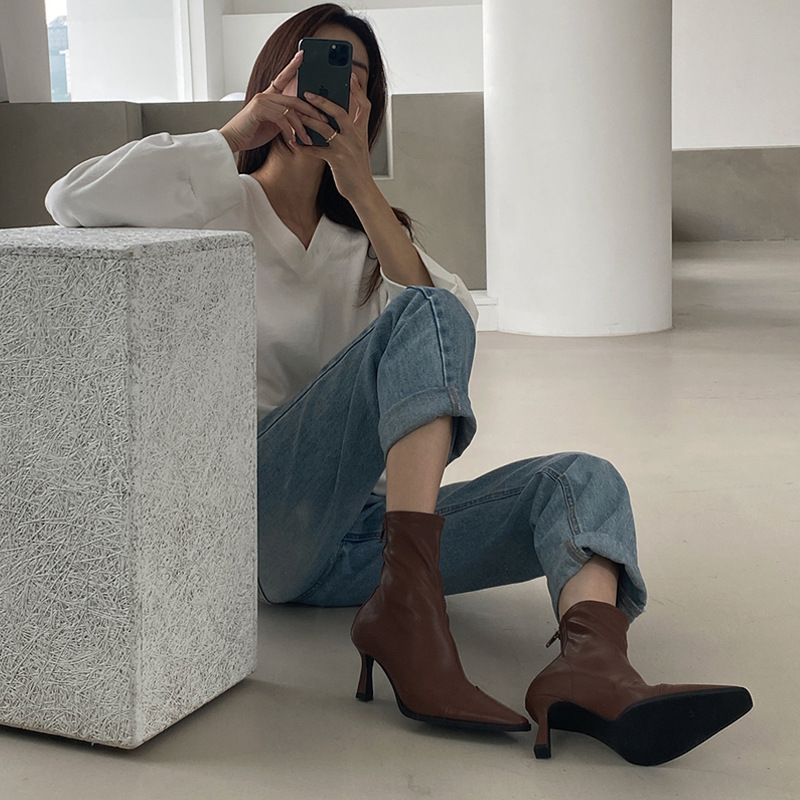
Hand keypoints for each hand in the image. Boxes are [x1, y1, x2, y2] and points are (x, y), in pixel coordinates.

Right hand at [219, 51, 328, 152]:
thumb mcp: (273, 126)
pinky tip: (292, 141)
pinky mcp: (259, 109)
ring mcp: (262, 100)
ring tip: (308, 140)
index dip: (293, 66)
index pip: (283, 78)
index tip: (302, 55)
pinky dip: (289, 131)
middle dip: (312, 112)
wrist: (233, 140)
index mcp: (269, 96)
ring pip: (291, 111)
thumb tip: (302, 123)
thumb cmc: (252, 133)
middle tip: (324, 122)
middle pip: (295, 100)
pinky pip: (282, 118)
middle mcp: (265, 95)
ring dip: (302, 128)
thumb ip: (285, 119)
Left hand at [293, 72, 374, 201]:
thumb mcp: (358, 146)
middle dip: (323, 101)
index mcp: (361, 131)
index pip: (364, 106)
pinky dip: (303, 146)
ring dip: (308, 120)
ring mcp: (347, 148)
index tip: (351, 75)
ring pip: (325, 128)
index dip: (358, 90)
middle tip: (308, 93)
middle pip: (340, 112)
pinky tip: (293, 142)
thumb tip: (334, 118)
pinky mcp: (337, 160)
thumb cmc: (357, 169)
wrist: (363, 191)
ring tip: (296, 114)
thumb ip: (350, 131)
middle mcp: (356, 137)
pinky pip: (316, 150)